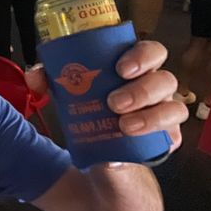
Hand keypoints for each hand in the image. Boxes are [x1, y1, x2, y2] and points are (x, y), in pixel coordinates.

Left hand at [26, 40, 187, 153]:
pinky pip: (174, 136)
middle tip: (115, 102)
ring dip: (150, 115)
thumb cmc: (90, 113)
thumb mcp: (68, 97)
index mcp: (135, 69)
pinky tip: (137, 141)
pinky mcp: (166, 140)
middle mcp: (154, 88)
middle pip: (165, 78)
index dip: (142, 55)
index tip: (120, 68)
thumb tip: (35, 75)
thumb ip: (51, 81)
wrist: (99, 159)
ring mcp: (163, 113)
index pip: (151, 52)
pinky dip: (158, 137)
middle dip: (143, 88)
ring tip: (124, 126)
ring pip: (174, 107)